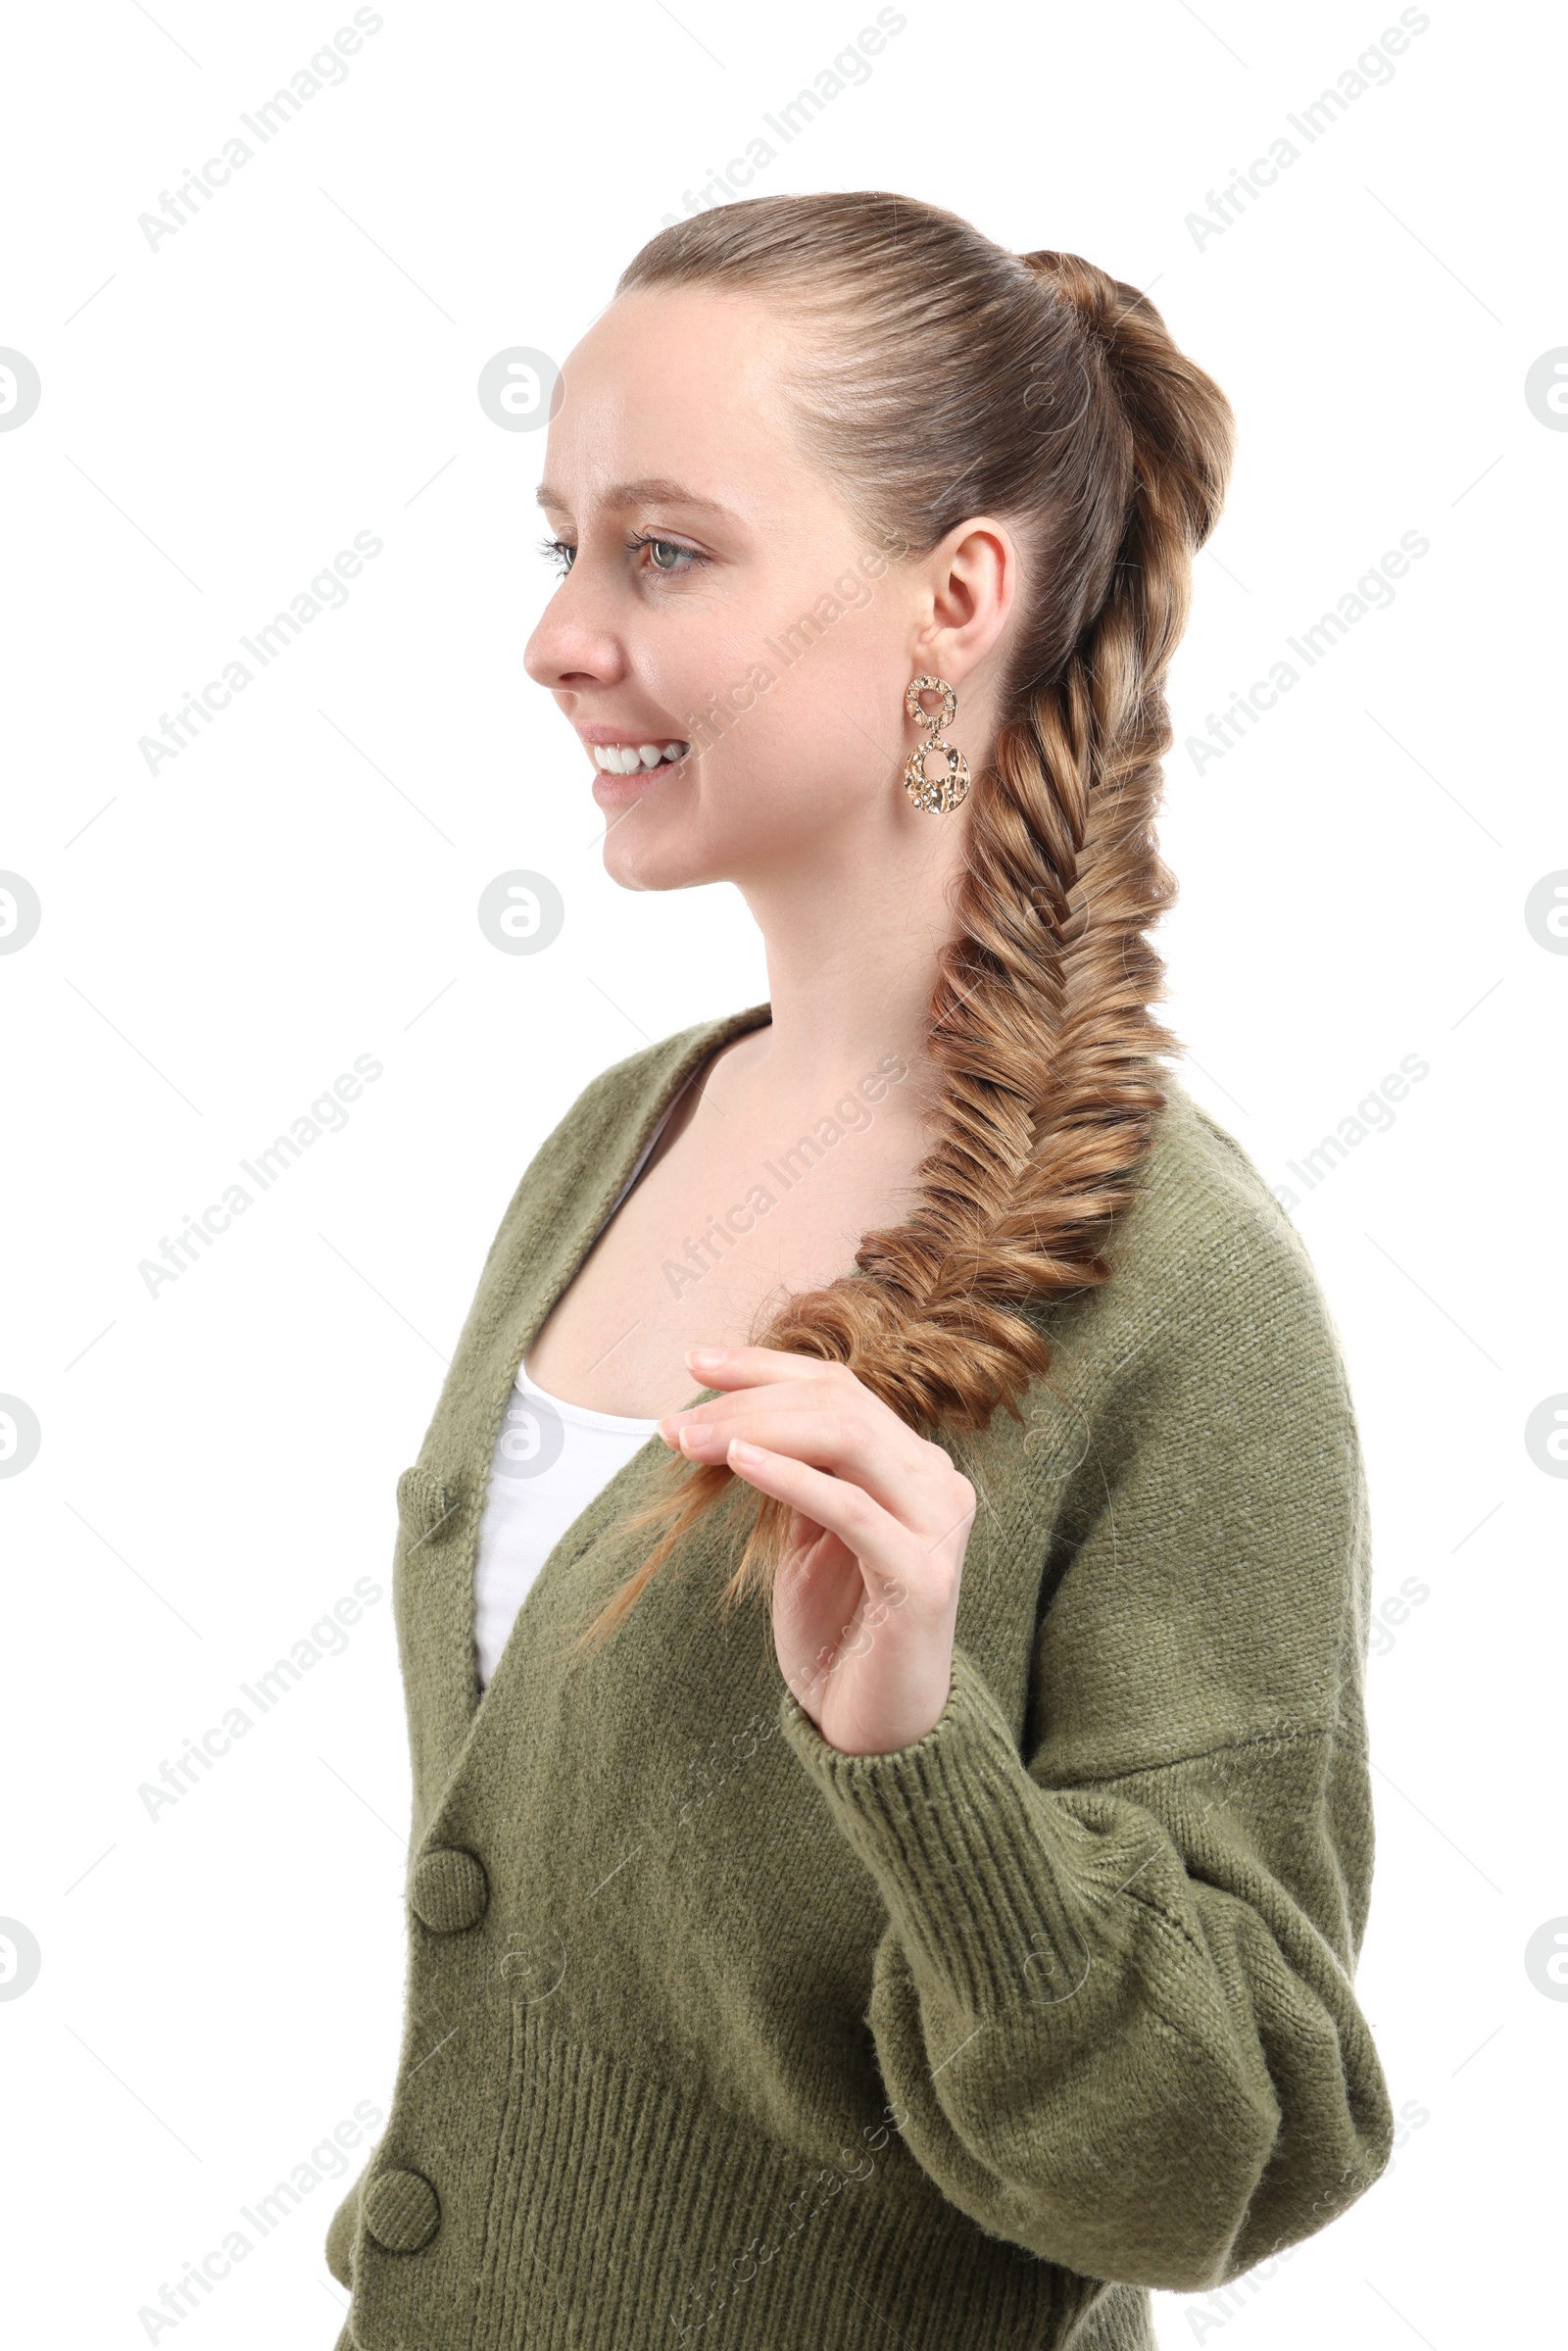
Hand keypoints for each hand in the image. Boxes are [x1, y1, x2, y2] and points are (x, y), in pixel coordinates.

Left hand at [658, 1346, 976, 1755]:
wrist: (876, 1724)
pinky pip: (851, 1510)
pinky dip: (790, 1478)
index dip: (765, 1367)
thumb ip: (795, 1471)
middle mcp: (938, 1482)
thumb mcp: (808, 1535)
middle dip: (748, 1401)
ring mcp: (938, 1527)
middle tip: (676, 1422)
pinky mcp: (922, 1577)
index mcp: (913, 1464)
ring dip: (757, 1431)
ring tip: (691, 1441)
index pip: (840, 1387)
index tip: (695, 1362)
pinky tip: (738, 1465)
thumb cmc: (838, 1629)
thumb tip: (727, 1413)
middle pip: (841, 1404)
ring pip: (849, 1440)